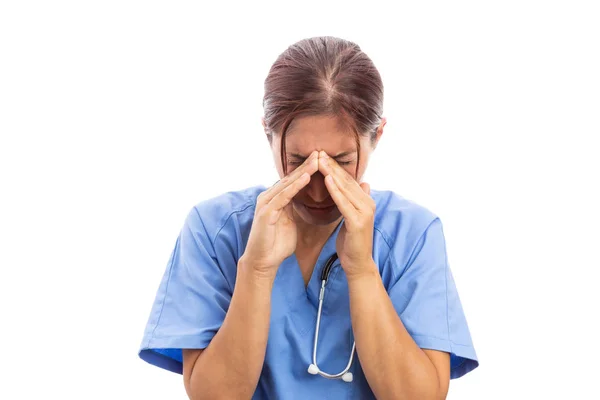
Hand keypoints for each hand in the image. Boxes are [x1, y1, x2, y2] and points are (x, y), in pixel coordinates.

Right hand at [241, 151, 318, 277]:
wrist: (263, 262)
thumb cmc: (276, 244)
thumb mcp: (290, 222)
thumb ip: (294, 209)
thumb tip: (304, 201)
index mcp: (275, 199)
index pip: (294, 180)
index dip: (308, 170)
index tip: (323, 160)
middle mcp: (269, 197)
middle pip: (290, 177)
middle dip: (307, 165)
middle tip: (321, 152)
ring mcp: (266, 203)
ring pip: (287, 184)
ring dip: (303, 171)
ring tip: (317, 160)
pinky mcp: (266, 212)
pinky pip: (283, 196)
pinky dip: (295, 186)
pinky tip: (306, 178)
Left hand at [318, 151, 376, 278]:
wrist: (357, 264)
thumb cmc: (352, 242)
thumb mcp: (353, 217)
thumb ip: (356, 200)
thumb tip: (364, 184)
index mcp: (365, 201)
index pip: (348, 180)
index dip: (335, 167)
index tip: (322, 155)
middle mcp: (368, 203)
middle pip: (346, 180)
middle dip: (332, 165)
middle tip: (319, 151)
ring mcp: (364, 212)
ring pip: (345, 188)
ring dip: (331, 173)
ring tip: (320, 160)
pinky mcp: (358, 221)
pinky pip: (343, 202)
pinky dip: (335, 190)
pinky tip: (327, 179)